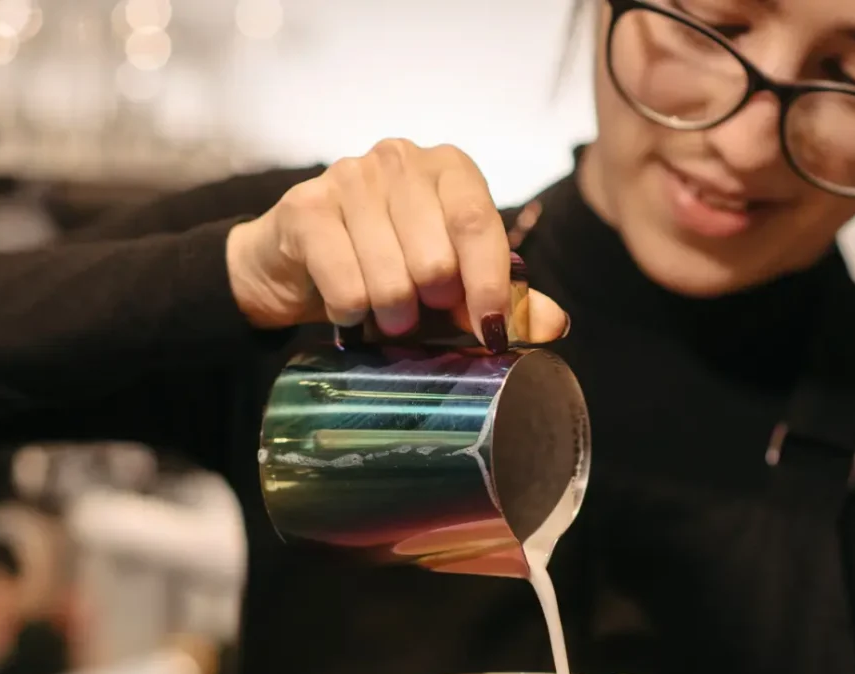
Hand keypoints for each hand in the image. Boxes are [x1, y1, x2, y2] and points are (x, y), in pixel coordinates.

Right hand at [226, 139, 567, 347]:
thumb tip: (557, 324)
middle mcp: (400, 160)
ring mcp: (349, 177)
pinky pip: (346, 287)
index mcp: (449, 170)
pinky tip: (347, 309)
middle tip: (416, 315)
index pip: (479, 225)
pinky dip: (350, 315)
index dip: (487, 286)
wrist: (297, 266)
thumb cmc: (388, 271)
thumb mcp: (452, 287)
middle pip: (436, 258)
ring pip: (391, 279)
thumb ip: (504, 301)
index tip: (489, 333)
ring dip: (389, 317)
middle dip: (430, 307)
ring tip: (382, 315)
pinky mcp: (306, 208)